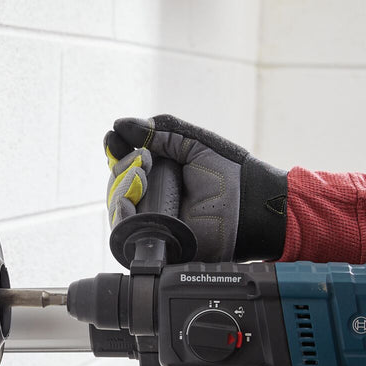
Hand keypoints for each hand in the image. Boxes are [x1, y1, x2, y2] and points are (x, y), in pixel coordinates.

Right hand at [104, 114, 289, 261]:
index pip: (125, 162)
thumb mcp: (193, 144)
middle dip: (122, 169)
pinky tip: (127, 202)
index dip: (117, 151)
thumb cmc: (230, 175)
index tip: (115, 141)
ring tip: (140, 176)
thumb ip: (161, 133)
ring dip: (121, 188)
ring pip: (118, 206)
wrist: (250, 206)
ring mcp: (153, 219)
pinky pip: (127, 233)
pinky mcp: (156, 241)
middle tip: (141, 162)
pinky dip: (121, 216)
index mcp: (161, 172)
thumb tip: (121, 125)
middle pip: (118, 183)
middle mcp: (153, 195)